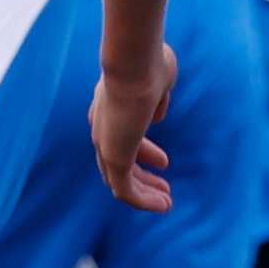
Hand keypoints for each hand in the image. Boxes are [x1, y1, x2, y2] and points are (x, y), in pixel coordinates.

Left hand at [92, 46, 177, 208]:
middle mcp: (103, 127)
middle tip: (164, 186)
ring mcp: (106, 144)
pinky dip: (144, 201)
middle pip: (117, 162)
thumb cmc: (149, 62)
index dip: (144, 151)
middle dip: (142, 176)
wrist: (134, 61)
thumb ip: (157, 97)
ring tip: (165, 203)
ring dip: (144, 193)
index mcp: (110, 107)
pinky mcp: (114, 158)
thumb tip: (156, 114)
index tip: (164, 162)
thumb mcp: (159, 79)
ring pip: (120, 180)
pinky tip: (163, 205)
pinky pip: (126, 191)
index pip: (123, 137)